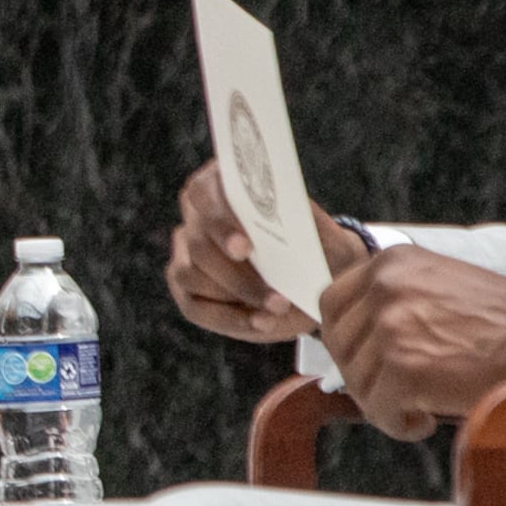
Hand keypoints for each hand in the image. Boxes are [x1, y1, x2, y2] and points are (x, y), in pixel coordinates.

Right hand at [163, 164, 367, 342]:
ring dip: (237, 297)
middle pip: (197, 243)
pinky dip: (232, 319)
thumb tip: (288, 226)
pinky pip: (197, 308)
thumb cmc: (315, 243)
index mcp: (221, 182)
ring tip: (277, 309)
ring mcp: (186, 252)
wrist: (318, 272)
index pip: (204, 193)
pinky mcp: (186, 289)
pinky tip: (263, 323)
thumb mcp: (319, 228)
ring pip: (190, 275)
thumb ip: (302, 222)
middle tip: (276, 298)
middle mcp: (196, 215)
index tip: (245, 248)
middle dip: (236, 275)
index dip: (221, 222)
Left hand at [316, 251, 505, 441]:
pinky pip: (378, 410)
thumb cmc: (505, 321)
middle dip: (362, 374)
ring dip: (383, 402)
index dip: (344, 339)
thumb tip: (358, 340)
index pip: (332, 302)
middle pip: (338, 344)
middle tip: (393, 390)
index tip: (364, 360)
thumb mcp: (440, 286)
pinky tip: (425, 420)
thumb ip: (396, 301)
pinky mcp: (403, 368)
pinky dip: (398, 424)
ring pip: (357, 382)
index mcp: (392, 264)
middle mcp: (385, 288)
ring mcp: (391, 327)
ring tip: (418, 405)